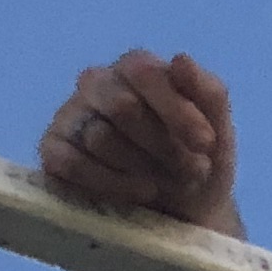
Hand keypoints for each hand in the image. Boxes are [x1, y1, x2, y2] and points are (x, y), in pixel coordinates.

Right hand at [38, 50, 241, 227]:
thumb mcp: (218, 127)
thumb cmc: (199, 158)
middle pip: (122, 106)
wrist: (187, 210)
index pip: (144, 72)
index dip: (177, 110)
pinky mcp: (54, 150)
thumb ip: (208, 92)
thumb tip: (180, 60)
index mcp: (135, 67)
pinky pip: (72, 164)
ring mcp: (70, 116)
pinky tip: (142, 192)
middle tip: (194, 170)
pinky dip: (113, 183)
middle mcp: (97, 83)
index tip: (206, 144)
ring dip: (145, 168)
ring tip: (170, 182)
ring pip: (100, 138)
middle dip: (164, 145)